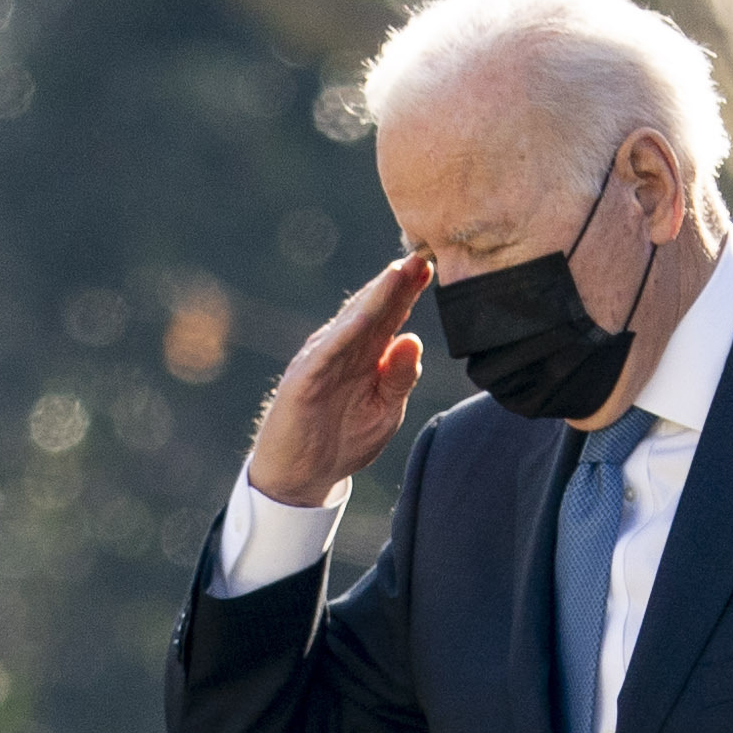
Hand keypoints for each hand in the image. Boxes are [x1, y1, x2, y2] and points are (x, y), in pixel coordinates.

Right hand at [244, 257, 425, 505]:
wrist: (302, 475)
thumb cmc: (344, 439)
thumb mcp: (385, 411)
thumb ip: (400, 378)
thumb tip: (414, 338)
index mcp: (366, 355)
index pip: (390, 317)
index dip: (408, 292)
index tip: (430, 268)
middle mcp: (343, 349)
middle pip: (373, 310)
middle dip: (396, 284)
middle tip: (419, 257)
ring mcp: (321, 361)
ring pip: (351, 324)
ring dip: (374, 298)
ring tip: (396, 274)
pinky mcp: (303, 381)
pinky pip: (326, 354)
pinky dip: (344, 334)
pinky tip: (363, 318)